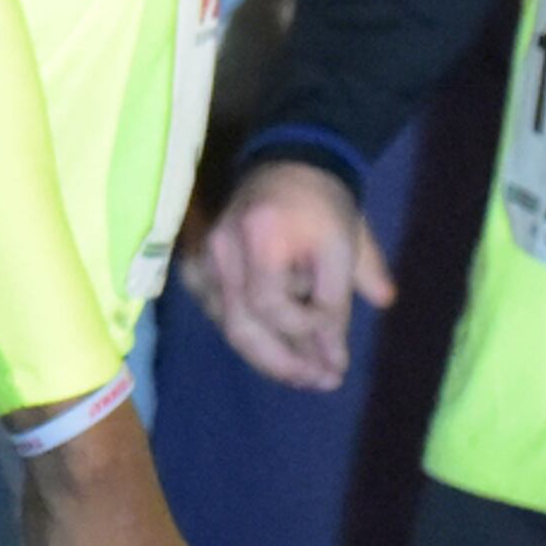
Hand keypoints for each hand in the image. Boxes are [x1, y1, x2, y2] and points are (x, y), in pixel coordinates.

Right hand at [192, 159, 393, 391]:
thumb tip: (333, 361)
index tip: (336, 337)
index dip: (305, 330)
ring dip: (266, 357)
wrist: (291, 163)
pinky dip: (246, 334)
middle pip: (239, 324)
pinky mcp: (199, 263)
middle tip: (321, 383)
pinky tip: (274, 349)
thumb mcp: (346, 248)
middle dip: (282, 363)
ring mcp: (204, 255)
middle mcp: (219, 246)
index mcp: (258, 234)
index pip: (271, 305)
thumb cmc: (323, 205)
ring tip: (304, 375)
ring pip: (226, 324)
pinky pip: (218, 313)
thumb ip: (338, 304)